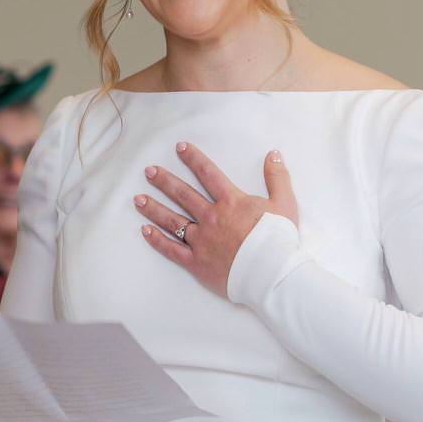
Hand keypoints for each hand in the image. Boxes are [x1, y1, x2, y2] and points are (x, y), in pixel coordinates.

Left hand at [134, 142, 297, 298]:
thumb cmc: (279, 239)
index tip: (179, 148)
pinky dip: (157, 240)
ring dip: (154, 208)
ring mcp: (201, 240)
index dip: (193, 159)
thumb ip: (277, 177)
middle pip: (183, 195)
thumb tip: (273, 154)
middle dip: (164, 181)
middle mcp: (211, 218)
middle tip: (149, 172)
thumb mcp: (284, 203)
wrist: (272, 273)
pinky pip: (172, 250)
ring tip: (137, 199)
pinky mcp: (196, 262)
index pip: (208, 174)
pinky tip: (145, 231)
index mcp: (231, 202)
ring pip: (172, 221)